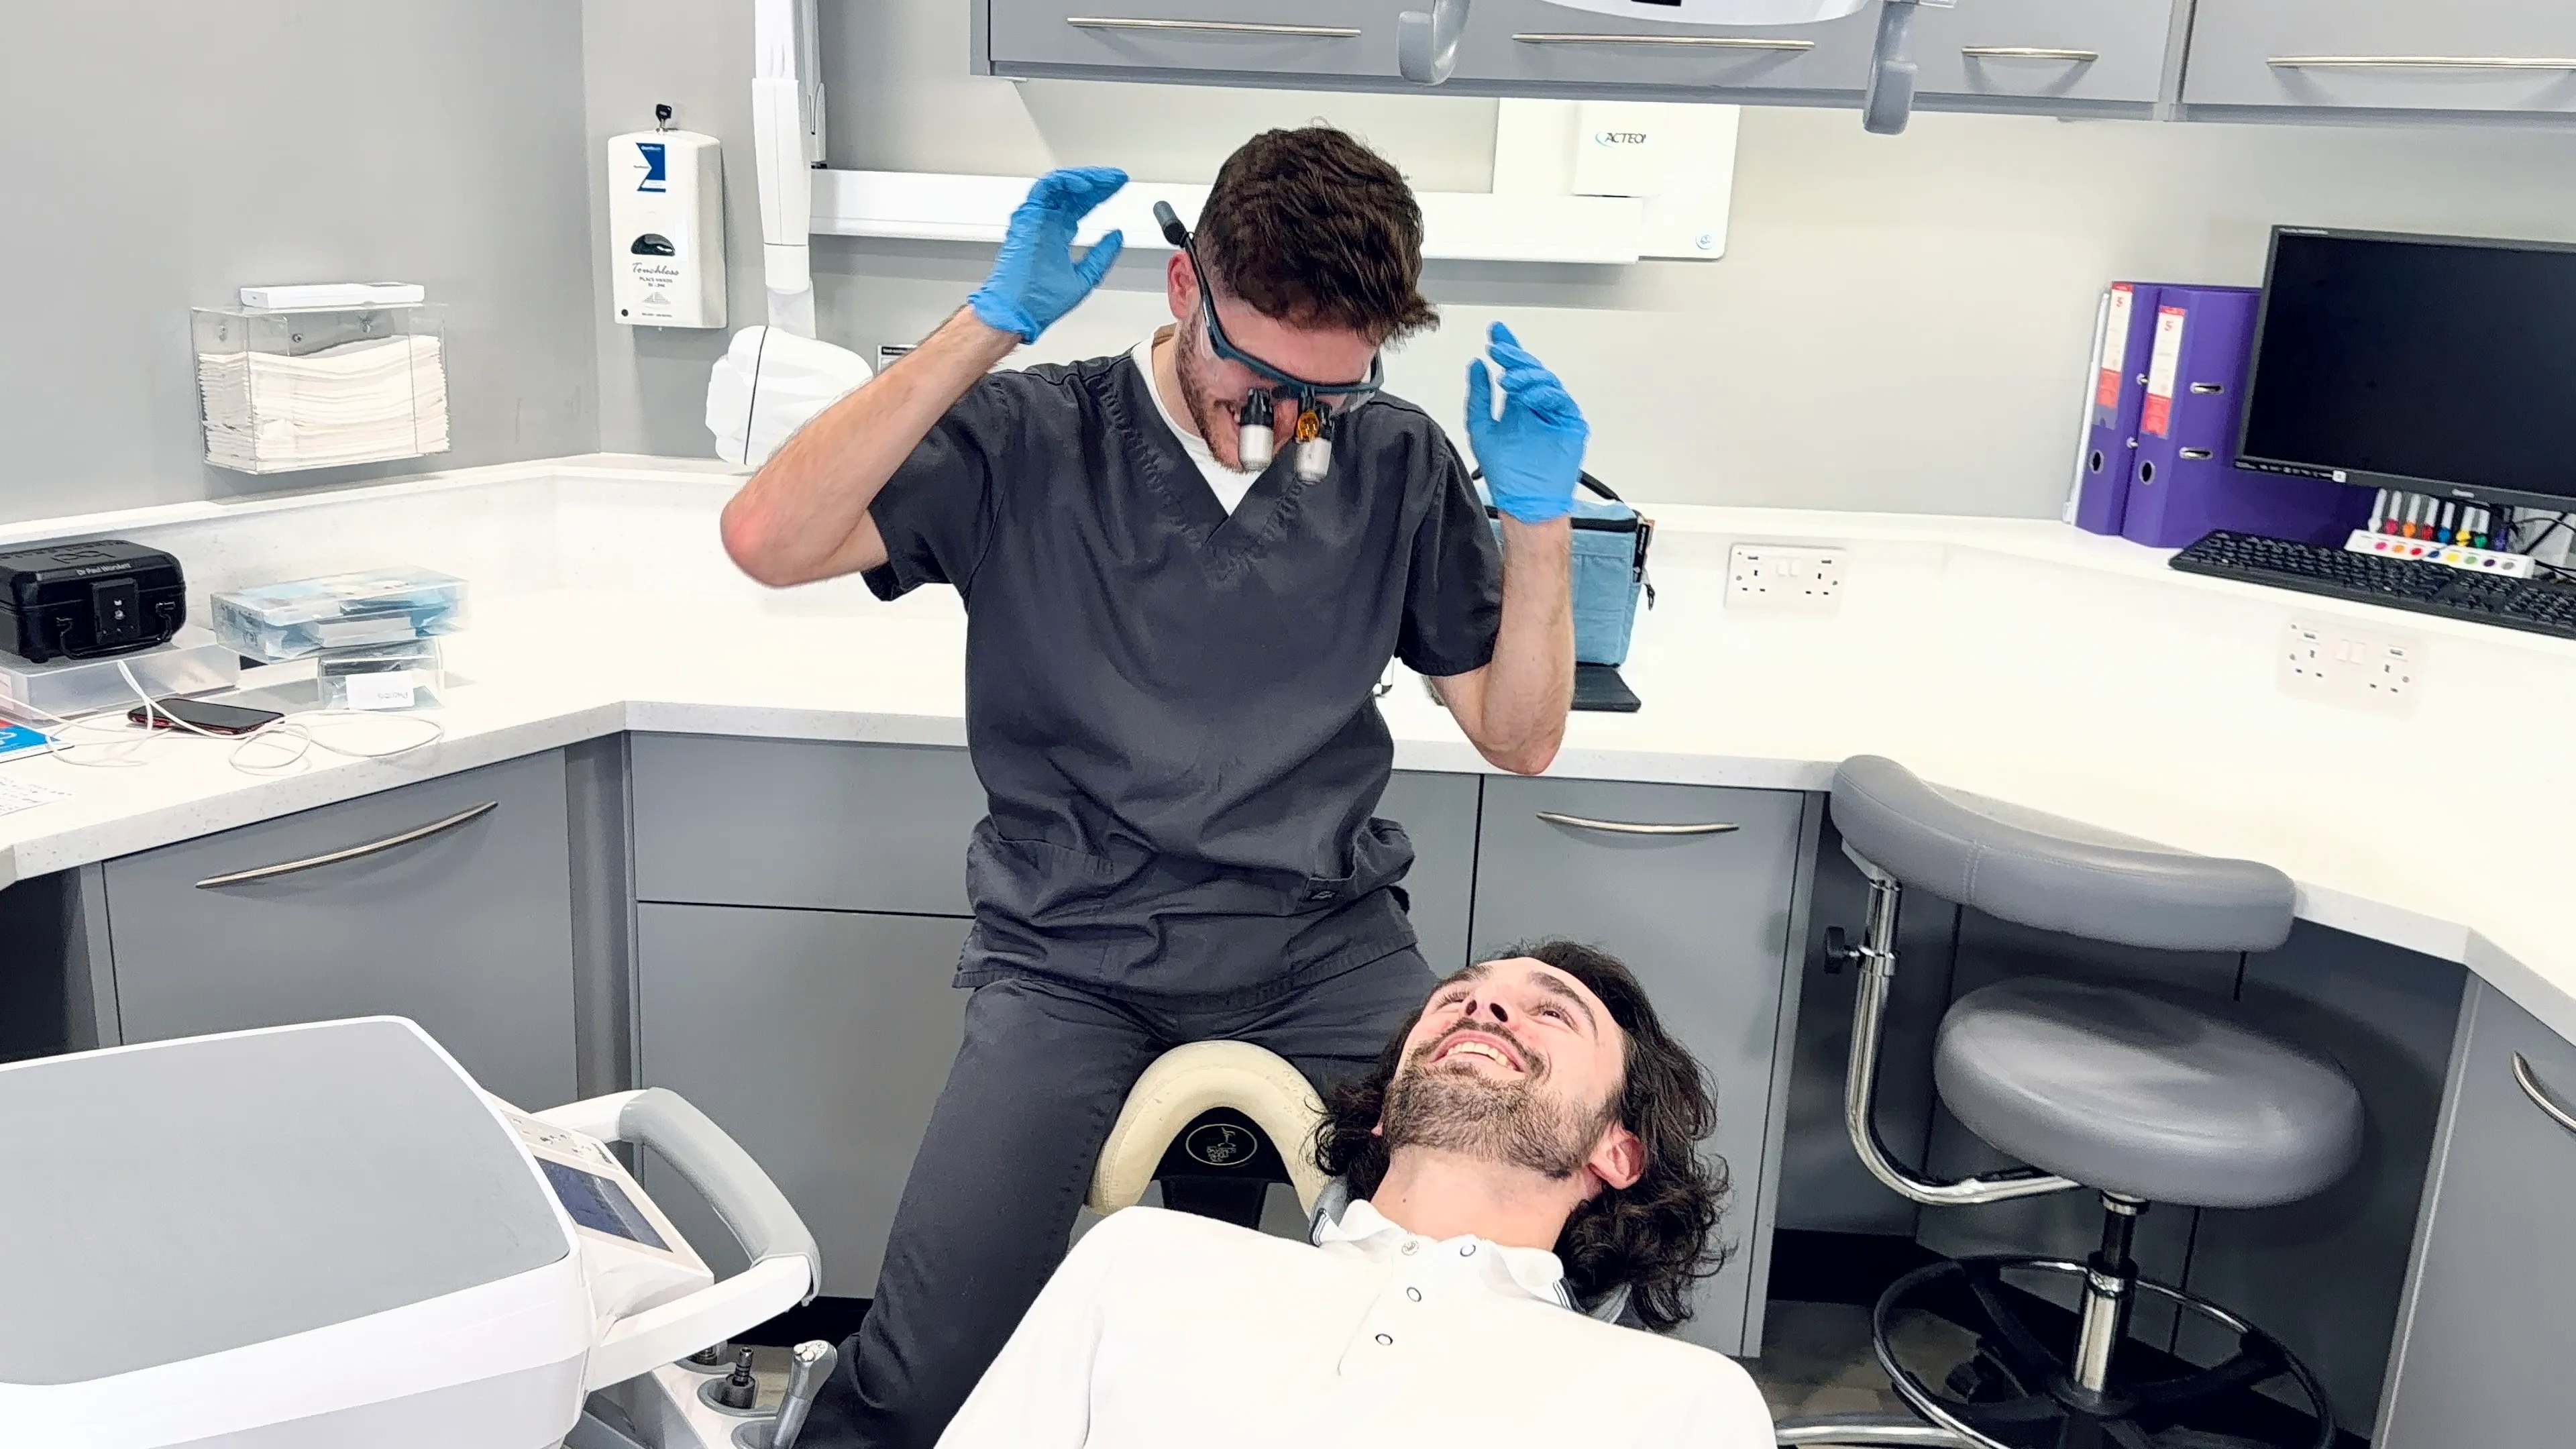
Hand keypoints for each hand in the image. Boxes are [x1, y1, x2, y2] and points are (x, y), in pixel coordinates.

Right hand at [967, 167, 1128, 342]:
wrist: (1018, 312)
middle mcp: (1046, 224)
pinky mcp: (1027, 216)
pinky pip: (1046, 188)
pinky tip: (1085, 186)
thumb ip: (1102, 255)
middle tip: (1117, 178)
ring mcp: (1036, 218)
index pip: (1081, 206)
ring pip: (1060, 185)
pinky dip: (1065, 182)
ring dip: (1085, 179)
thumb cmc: (1040, 302)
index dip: (1100, 194)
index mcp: (1057, 236)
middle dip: (1097, 183)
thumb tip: (1117, 236)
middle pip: (1073, 193)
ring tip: (1106, 180)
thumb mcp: (1085, 276)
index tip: (1118, 187)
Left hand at [1464, 322, 1587, 524]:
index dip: (1507, 349)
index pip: (1514, 371)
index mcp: (1518, 406)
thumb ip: (1478, 398)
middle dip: (1515, 357)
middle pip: (1530, 371)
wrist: (1526, 501)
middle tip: (1499, 349)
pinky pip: (1560, 400)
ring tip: (1508, 380)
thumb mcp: (1481, 429)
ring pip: (1545, 382)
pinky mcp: (1570, 423)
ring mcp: (1555, 414)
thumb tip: (1476, 367)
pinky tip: (1528, 395)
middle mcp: (1537, 407)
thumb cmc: (1507, 474)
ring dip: (1526, 376)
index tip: (1496, 333)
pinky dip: (1544, 393)